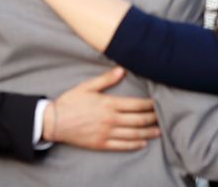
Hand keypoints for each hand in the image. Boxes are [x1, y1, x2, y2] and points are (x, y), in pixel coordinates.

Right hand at [44, 67, 159, 150]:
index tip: (159, 103)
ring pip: (132, 134)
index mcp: (109, 104)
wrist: (54, 121)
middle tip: (163, 117)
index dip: (150, 105)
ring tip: (158, 131)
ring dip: (148, 132)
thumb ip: (106, 79)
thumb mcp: (87, 87)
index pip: (136, 105)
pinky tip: (142, 142)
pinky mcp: (100, 144)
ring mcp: (106, 133)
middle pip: (138, 120)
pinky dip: (134, 145)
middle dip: (152, 118)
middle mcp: (110, 120)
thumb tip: (122, 70)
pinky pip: (121, 146)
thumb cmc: (70, 102)